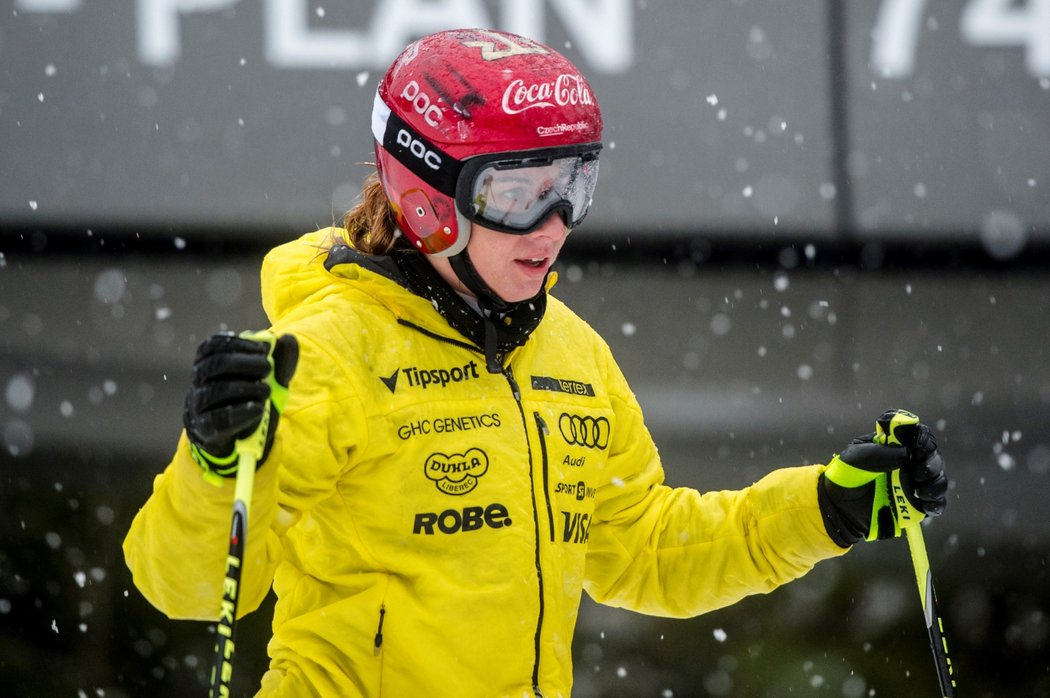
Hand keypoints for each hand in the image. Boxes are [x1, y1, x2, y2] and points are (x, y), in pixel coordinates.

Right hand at [183, 331, 297, 482]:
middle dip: (245, 362)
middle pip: (215, 365)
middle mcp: (199, 381)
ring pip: (215, 391)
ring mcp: (198, 405)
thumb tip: (288, 339)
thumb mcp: (270, 378)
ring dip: (246, 388)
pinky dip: (241, 413)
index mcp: (209, 363)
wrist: (242, 438)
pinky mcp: (205, 429)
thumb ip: (280, 358)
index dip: (238, 343)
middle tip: (268, 368)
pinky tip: (259, 409)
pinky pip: (218, 420)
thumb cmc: (251, 399)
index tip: (263, 348)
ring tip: (267, 391)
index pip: (213, 345)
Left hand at [818, 409, 945, 546]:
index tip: (917, 445)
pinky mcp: (915, 506)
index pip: (917, 435)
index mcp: (893, 446)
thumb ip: (876, 453)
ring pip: (938, 479)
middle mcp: (907, 463)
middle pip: (932, 455)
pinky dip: (935, 503)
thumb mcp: (853, 460)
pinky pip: (936, 503)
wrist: (839, 511)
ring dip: (935, 483)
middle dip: (930, 462)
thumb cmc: (844, 479)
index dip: (922, 437)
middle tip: (916, 471)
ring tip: (918, 490)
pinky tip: (923, 503)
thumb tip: (906, 452)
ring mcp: (913, 484)